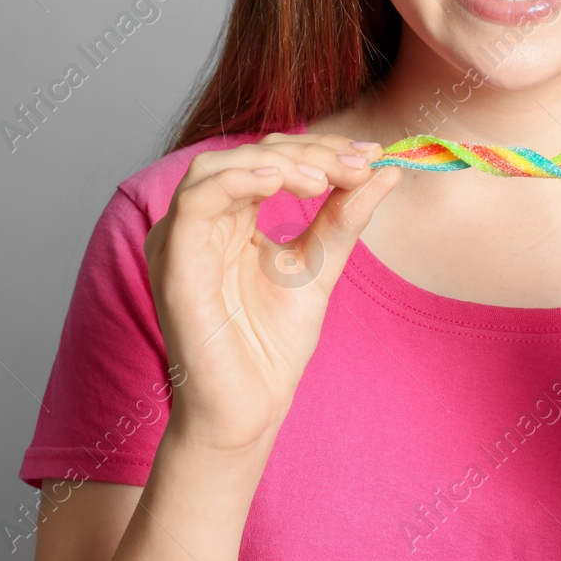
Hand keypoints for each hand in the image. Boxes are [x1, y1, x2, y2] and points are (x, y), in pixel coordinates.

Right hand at [143, 132, 403, 455]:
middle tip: (358, 165)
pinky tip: (280, 183)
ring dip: (276, 163)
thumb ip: (344, 218)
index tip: (372, 155)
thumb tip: (386, 172)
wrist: (250, 411)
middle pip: (247, 156)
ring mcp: (180, 242)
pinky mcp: (174, 265)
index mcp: (228, 218)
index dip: (321, 149)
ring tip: (323, 178)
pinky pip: (195, 203)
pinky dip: (237, 181)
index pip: (270, 159)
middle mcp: (199, 223)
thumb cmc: (271, 345)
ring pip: (215, 168)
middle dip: (308, 152)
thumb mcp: (319, 267)